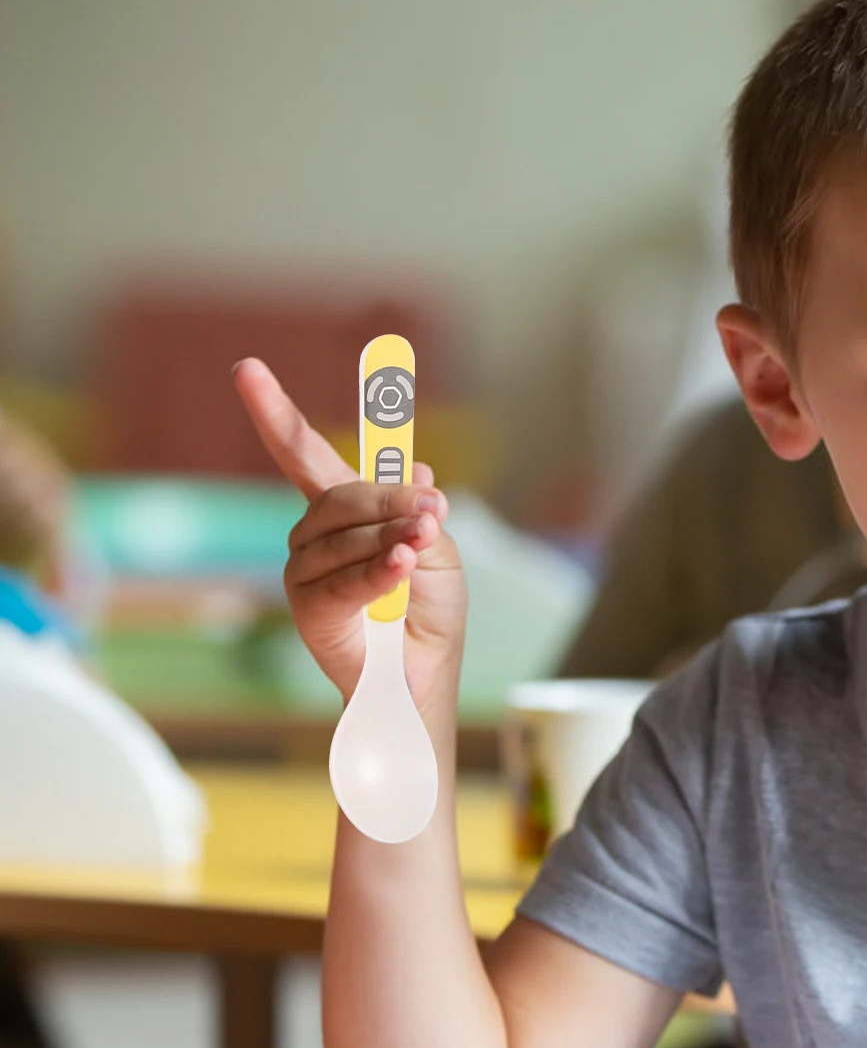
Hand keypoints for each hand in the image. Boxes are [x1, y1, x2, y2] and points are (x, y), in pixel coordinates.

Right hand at [233, 357, 466, 706]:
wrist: (422, 677)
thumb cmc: (429, 616)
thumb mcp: (439, 552)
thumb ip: (420, 510)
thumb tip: (418, 466)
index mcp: (342, 513)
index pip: (305, 455)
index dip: (276, 414)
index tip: (246, 370)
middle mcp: (313, 536)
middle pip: (343, 494)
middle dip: (392, 500)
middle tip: (432, 511)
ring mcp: (305, 571)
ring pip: (345, 536)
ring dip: (392, 539)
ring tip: (421, 551)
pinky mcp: (309, 610)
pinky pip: (342, 579)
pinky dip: (377, 570)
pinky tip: (401, 567)